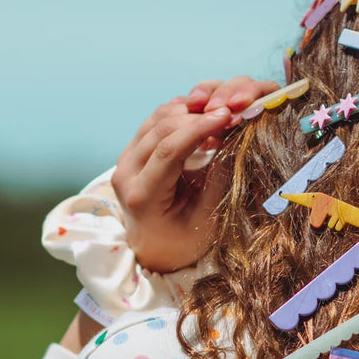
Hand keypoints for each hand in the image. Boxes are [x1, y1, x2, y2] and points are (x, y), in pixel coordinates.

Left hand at [112, 76, 277, 273]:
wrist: (153, 249)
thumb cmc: (183, 241)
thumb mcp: (206, 219)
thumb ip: (218, 180)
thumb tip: (234, 138)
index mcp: (141, 197)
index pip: (168, 150)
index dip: (199, 127)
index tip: (228, 115)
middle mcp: (125, 174)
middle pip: (161, 128)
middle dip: (199, 114)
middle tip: (232, 111)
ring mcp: (124, 160)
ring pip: (157, 118)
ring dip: (191, 110)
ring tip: (221, 116)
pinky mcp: (131, 151)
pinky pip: (155, 121)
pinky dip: (182, 113)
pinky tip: (204, 118)